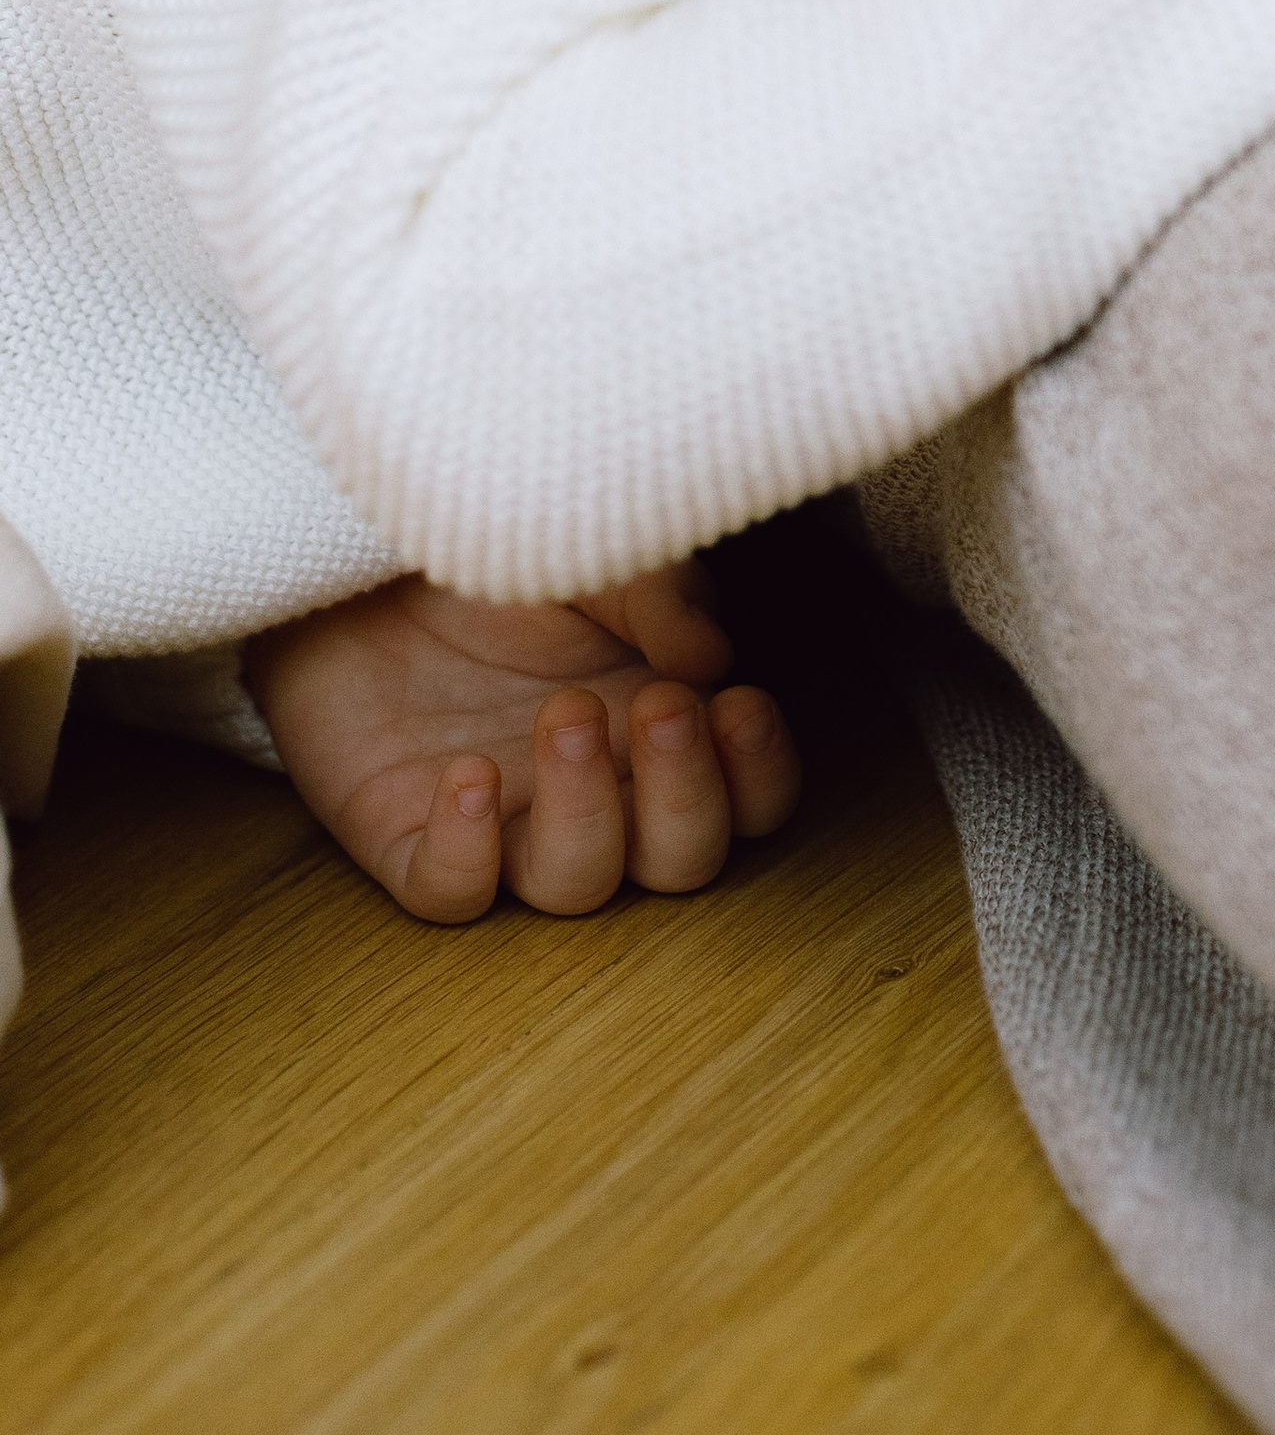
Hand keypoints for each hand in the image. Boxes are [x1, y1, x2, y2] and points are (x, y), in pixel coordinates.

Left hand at [246, 567, 800, 923]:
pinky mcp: (406, 836)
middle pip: (683, 862)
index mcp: (663, 725)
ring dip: (588, 814)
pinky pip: (449, 893)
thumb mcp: (600, 549)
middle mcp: (598, 791)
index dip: (758, 773)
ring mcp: (505, 822)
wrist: (356, 541)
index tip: (735, 703)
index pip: (750, 799)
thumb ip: (665, 596)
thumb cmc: (500, 547)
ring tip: (564, 715)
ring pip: (576, 887)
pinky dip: (466, 853)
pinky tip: (468, 773)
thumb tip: (714, 661)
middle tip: (657, 705)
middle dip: (686, 796)